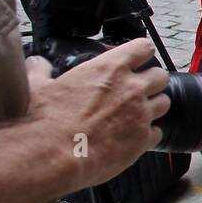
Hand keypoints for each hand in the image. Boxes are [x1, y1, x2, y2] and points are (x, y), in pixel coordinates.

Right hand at [27, 38, 171, 191]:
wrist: (52, 155)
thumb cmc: (45, 120)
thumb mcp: (38, 87)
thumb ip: (41, 71)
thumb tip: (37, 63)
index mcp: (110, 68)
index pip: (143, 48)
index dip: (141, 53)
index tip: (138, 59)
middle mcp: (132, 88)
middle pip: (160, 76)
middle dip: (152, 81)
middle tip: (138, 90)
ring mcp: (141, 114)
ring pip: (164, 103)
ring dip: (153, 107)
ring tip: (136, 115)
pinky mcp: (143, 140)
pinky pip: (157, 133)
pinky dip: (148, 135)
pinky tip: (132, 138)